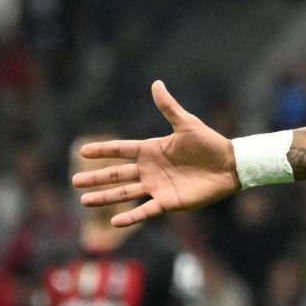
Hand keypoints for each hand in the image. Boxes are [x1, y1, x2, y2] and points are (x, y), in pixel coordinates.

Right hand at [72, 81, 240, 226]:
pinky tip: (114, 222)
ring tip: (84, 201)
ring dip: (105, 198)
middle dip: (96, 178)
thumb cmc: (210, 143)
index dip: (103, 150)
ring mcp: (157, 186)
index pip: (121, 149)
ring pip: (125, 193)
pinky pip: (145, 210)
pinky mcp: (168, 202)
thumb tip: (156, 83)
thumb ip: (169, 107)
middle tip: (75, 181)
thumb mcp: (187, 124)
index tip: (83, 150)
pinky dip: (131, 217)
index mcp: (152, 150)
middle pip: (117, 174)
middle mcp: (150, 169)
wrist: (230, 165)